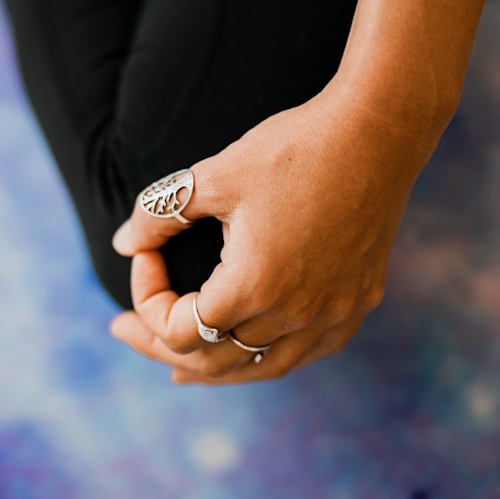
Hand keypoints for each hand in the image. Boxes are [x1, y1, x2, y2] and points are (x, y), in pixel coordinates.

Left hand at [109, 88, 427, 383]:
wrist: (377, 131)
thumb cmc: (292, 148)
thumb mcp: (212, 177)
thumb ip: (159, 215)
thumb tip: (122, 244)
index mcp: (255, 286)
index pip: (179, 329)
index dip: (147, 298)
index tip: (145, 254)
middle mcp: (296, 314)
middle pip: (212, 360)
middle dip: (160, 345)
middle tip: (125, 330)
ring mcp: (333, 313)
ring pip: (260, 367)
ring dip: (211, 365)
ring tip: (176, 366)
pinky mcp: (357, 302)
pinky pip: (303, 352)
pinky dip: (265, 356)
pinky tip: (249, 348)